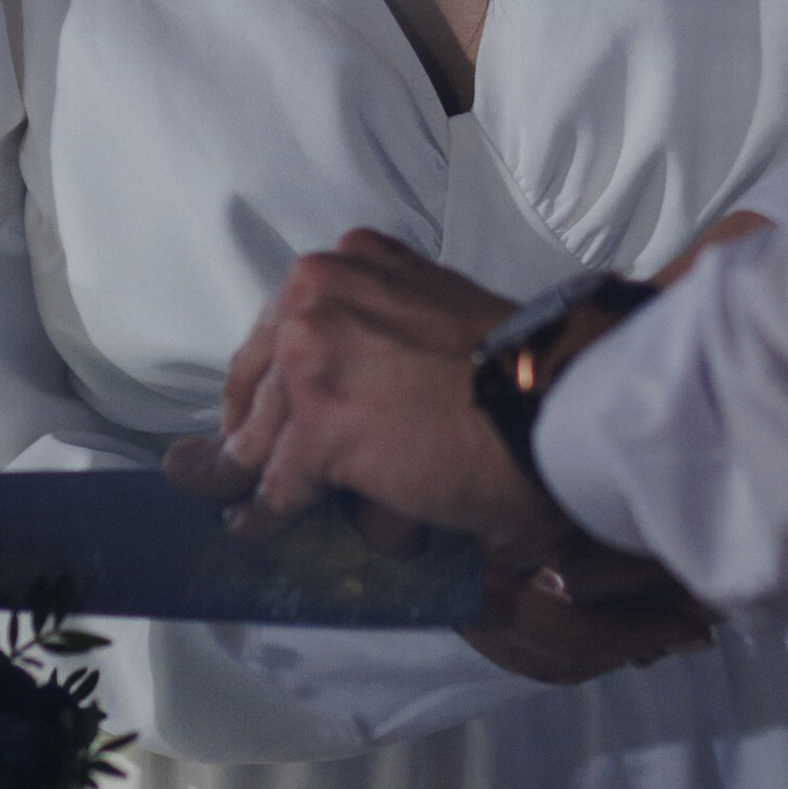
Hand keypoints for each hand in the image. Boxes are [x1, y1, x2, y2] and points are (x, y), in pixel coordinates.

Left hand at [162, 226, 718, 687]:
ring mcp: (312, 356)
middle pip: (256, 380)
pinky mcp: (318, 425)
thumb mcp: (431, 313)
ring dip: (261, 478)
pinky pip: (276, 485)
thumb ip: (375, 330)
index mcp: (349, 262)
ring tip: (249, 506)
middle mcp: (318, 294)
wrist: (555, 404)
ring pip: (260, 435)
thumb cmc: (518, 369)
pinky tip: (260, 526)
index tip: (254, 413)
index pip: (279, 330)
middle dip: (249, 430)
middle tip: (233, 467)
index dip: (266, 381)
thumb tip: (336, 390)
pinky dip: (268, 513)